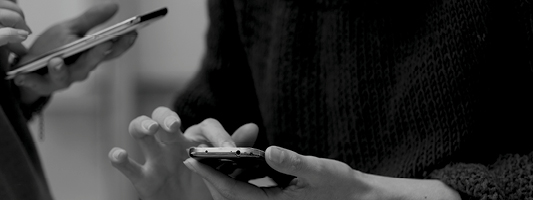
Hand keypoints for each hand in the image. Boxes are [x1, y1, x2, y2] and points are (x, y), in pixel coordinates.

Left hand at [12, 2, 136, 103]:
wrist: (27, 66)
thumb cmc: (52, 47)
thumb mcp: (70, 29)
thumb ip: (91, 19)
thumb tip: (115, 5)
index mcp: (88, 55)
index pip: (110, 51)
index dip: (123, 44)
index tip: (133, 32)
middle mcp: (79, 70)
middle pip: (90, 64)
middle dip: (96, 55)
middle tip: (103, 44)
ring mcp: (61, 79)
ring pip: (65, 77)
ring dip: (61, 70)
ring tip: (56, 61)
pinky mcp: (41, 85)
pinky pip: (36, 84)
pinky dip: (30, 80)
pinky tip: (22, 75)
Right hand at [109, 107, 257, 199]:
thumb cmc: (206, 184)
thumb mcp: (223, 168)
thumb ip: (235, 149)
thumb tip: (252, 127)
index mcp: (196, 139)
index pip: (205, 126)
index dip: (217, 134)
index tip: (228, 148)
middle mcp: (172, 142)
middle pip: (163, 115)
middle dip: (166, 117)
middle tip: (173, 126)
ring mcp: (154, 158)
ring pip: (140, 130)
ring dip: (141, 125)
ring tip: (150, 130)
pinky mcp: (142, 177)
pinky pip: (127, 165)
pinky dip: (118, 158)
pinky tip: (119, 154)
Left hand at [184, 146, 461, 199]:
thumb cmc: (342, 187)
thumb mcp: (320, 171)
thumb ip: (294, 163)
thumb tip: (270, 151)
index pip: (234, 192)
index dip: (211, 176)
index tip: (191, 160)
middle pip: (229, 196)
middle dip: (209, 178)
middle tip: (190, 156)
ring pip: (238, 195)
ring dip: (221, 179)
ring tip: (205, 158)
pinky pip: (250, 193)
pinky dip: (237, 180)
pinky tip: (232, 165)